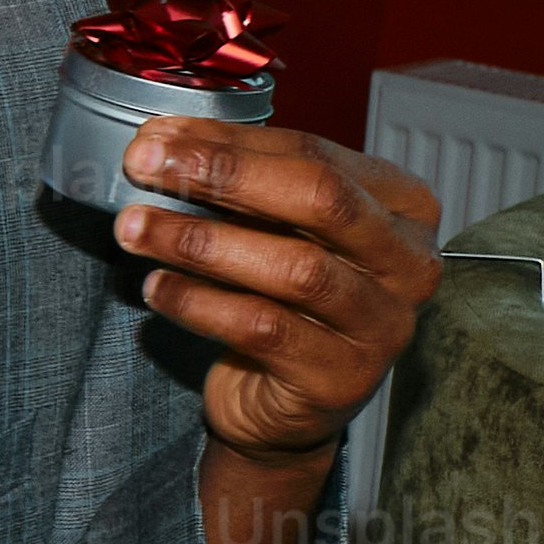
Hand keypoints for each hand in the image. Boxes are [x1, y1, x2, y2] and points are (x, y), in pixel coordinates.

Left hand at [111, 117, 443, 467]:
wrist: (284, 407)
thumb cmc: (282, 303)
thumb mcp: (271, 232)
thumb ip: (237, 185)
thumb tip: (161, 140)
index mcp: (402, 207)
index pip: (316, 155)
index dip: (231, 142)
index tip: (157, 137)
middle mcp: (407, 262)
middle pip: (320, 201)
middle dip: (224, 177)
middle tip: (146, 167)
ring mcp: (383, 323)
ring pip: (295, 268)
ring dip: (202, 241)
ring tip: (135, 229)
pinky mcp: (341, 376)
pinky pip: (264, 329)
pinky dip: (200, 303)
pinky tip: (157, 287)